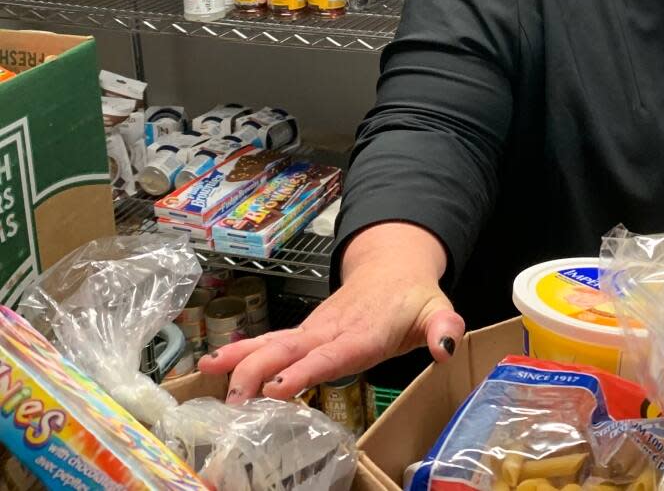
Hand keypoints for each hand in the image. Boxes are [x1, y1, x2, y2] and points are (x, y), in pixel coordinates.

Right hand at [198, 223, 463, 403]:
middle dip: (259, 372)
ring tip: (212, 378)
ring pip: (273, 344)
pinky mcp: (305, 333)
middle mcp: (332, 330)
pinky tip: (212, 365)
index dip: (305, 370)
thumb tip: (447, 347)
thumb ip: (444, 329)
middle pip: (291, 349)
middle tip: (235, 399)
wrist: (393, 267)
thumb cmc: (414, 296)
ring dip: (241, 361)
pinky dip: (240, 353)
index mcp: (364, 332)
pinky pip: (270, 343)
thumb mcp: (438, 310)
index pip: (333, 354)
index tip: (277, 386)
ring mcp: (314, 330)